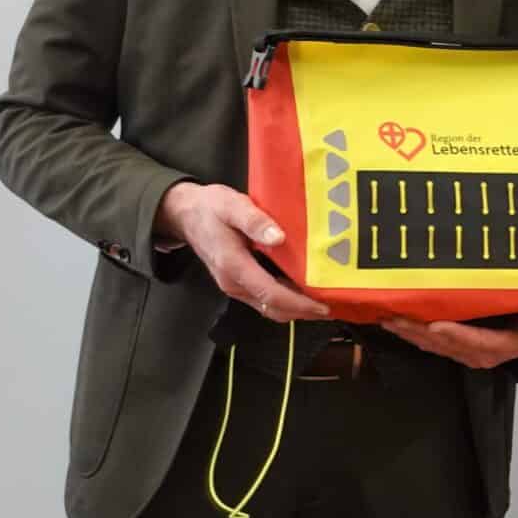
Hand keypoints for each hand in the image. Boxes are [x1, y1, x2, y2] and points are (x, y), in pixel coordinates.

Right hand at [156, 181, 327, 321]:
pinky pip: (264, 297)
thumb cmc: (210, 209)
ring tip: (323, 301)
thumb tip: (278, 237)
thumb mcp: (233, 206)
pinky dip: (285, 299)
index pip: (271, 293)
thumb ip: (255, 221)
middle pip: (273, 307)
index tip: (322, 306)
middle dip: (302, 311)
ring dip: (295, 308)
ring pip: (269, 306)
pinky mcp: (239, 281)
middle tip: (332, 306)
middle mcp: (234, 282)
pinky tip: (303, 290)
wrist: (185, 213)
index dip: (299, 303)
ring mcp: (235, 284)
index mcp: (234, 266)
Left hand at [379, 308, 517, 369]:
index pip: (473, 341)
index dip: (454, 333)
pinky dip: (412, 334)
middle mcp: (475, 354)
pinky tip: (397, 324)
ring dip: (409, 332)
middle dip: (418, 331)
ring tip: (388, 319)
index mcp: (497, 348)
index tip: (435, 325)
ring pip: (431, 344)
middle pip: (443, 343)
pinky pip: (430, 343)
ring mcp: (462, 352)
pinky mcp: (454, 348)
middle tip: (395, 317)